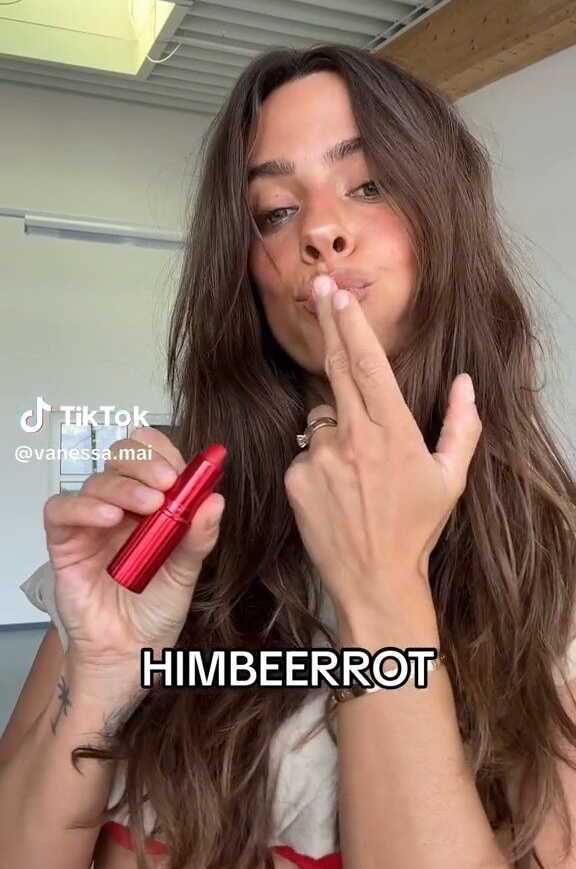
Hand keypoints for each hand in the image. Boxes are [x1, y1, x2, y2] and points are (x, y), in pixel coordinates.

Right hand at [43, 428, 224, 696]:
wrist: (130, 653)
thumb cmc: (155, 611)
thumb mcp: (186, 572)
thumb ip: (198, 536)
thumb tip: (215, 500)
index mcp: (152, 505)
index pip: (151, 458)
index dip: (163, 452)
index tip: (183, 466)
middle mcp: (121, 507)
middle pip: (121, 460)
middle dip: (145, 463)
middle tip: (166, 482)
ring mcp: (92, 523)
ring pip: (96, 481)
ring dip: (123, 486)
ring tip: (147, 505)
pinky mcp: (65, 543)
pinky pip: (61, 511)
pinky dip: (83, 507)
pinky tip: (109, 517)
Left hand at [284, 276, 481, 628]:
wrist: (376, 579)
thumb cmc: (416, 529)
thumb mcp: (451, 479)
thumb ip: (462, 425)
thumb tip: (466, 383)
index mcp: (392, 433)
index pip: (368, 365)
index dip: (352, 325)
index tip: (339, 294)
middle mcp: (352, 438)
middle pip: (336, 368)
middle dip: (329, 325)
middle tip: (318, 289)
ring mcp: (319, 459)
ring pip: (321, 419)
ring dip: (334, 427)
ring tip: (357, 469)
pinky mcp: (295, 479)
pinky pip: (305, 453)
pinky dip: (318, 460)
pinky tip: (337, 488)